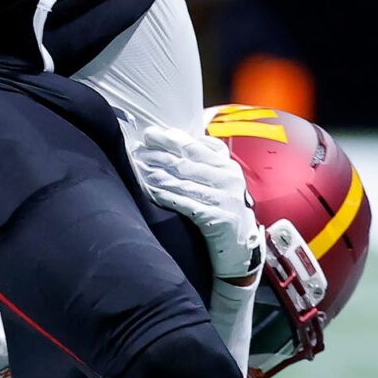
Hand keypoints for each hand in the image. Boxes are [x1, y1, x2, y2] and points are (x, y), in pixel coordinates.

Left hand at [135, 124, 260, 281]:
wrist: (240, 243)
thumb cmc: (224, 206)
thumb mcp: (222, 178)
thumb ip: (206, 156)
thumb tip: (176, 135)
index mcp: (227, 165)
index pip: (193, 146)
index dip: (169, 139)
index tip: (148, 134)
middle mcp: (227, 179)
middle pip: (185, 163)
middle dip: (158, 155)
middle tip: (137, 151)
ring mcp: (223, 199)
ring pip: (182, 183)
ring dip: (157, 175)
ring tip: (138, 168)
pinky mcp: (216, 218)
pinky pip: (184, 204)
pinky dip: (165, 196)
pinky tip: (150, 191)